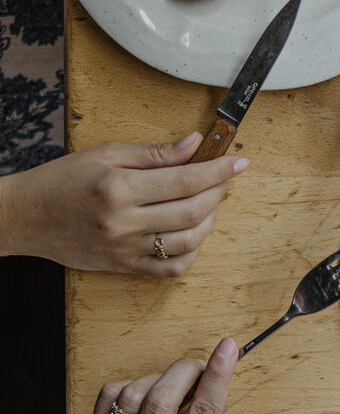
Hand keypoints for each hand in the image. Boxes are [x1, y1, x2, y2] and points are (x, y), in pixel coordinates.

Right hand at [0, 132, 246, 274]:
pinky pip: (170, 269)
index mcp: (119, 187)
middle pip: (192, 211)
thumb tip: (196, 144)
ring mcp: (125, 249)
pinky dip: (191, 252)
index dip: (218, 170)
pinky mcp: (124, 267)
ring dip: (209, 221)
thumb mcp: (106, 154)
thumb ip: (155, 153)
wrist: (26, 217)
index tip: (239, 160)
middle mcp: (123, 221)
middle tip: (223, 178)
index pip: (185, 179)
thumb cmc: (63, 180)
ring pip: (187, 242)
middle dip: (218, 192)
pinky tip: (191, 233)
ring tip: (207, 203)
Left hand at [91, 337, 237, 413]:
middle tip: (197, 368)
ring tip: (171, 390)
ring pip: (133, 394)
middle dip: (184, 371)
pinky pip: (109, 395)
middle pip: (160, 400)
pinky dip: (131, 386)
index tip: (227, 348)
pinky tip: (145, 399)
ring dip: (158, 379)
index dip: (217, 378)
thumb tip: (215, 377)